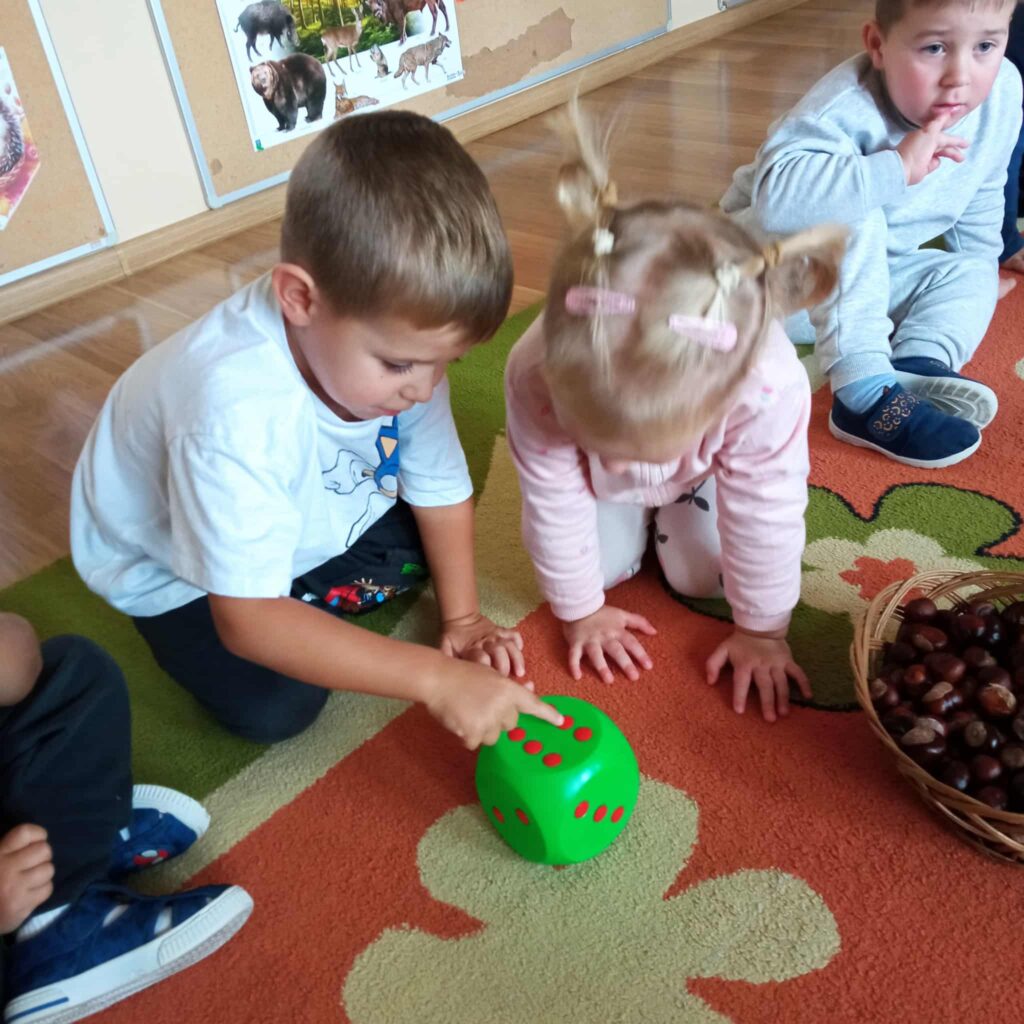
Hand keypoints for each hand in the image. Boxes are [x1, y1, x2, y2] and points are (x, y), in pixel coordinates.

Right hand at [0, 824, 52, 933]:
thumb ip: (10, 848)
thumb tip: (38, 838)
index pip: (24, 833)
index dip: (38, 834)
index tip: (38, 840)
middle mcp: (6, 869)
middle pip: (44, 850)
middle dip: (42, 856)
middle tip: (33, 864)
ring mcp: (14, 888)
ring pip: (48, 870)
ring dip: (43, 873)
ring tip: (31, 879)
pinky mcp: (21, 906)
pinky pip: (47, 889)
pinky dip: (42, 889)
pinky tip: (30, 892)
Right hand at [424, 660, 563, 749]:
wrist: (438, 679)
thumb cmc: (462, 674)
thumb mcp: (490, 675)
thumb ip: (509, 687)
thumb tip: (530, 688)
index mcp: (508, 689)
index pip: (533, 704)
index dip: (548, 714)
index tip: (561, 722)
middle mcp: (503, 706)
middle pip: (510, 725)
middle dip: (498, 719)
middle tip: (481, 707)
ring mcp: (488, 721)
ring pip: (493, 736)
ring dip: (482, 730)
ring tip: (467, 713)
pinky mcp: (473, 733)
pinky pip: (475, 742)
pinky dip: (467, 736)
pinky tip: (459, 720)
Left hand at [441, 612, 525, 678]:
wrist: (461, 618)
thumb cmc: (453, 637)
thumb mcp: (445, 647)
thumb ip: (446, 658)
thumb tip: (446, 673)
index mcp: (471, 648)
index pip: (482, 659)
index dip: (487, 670)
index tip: (492, 681)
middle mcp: (486, 641)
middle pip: (499, 652)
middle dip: (505, 667)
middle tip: (508, 681)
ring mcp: (495, 635)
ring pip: (509, 645)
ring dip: (516, 659)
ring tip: (520, 672)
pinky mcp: (502, 630)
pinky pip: (514, 634)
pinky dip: (518, 642)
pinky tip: (520, 652)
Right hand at [562, 605, 656, 683]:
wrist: (578, 605)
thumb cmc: (602, 613)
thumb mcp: (622, 615)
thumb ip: (639, 622)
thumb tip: (654, 632)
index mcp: (616, 630)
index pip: (631, 642)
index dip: (640, 654)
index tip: (648, 666)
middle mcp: (604, 636)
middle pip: (616, 650)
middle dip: (625, 663)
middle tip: (634, 677)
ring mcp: (589, 640)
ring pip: (596, 654)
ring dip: (602, 666)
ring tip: (609, 680)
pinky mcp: (575, 643)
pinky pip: (573, 655)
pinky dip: (574, 665)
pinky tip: (577, 677)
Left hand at [706, 629, 810, 721]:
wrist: (759, 626)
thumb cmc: (739, 643)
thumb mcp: (722, 650)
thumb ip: (713, 664)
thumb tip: (709, 682)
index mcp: (744, 663)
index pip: (741, 681)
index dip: (740, 695)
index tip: (740, 711)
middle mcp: (761, 665)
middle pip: (765, 686)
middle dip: (767, 702)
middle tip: (770, 719)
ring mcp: (776, 663)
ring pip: (781, 682)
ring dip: (783, 698)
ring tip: (784, 713)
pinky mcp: (788, 660)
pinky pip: (797, 672)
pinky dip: (804, 683)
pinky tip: (808, 696)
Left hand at [896, 115, 967, 186]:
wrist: (903, 168)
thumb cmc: (916, 149)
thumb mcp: (929, 132)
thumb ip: (939, 121)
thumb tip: (948, 110)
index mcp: (927, 134)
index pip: (945, 136)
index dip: (956, 139)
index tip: (966, 143)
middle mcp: (926, 144)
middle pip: (944, 146)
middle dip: (954, 149)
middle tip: (964, 155)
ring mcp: (924, 156)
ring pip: (940, 155)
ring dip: (949, 155)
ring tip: (961, 159)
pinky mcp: (922, 167)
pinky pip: (934, 164)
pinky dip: (934, 164)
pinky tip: (928, 166)